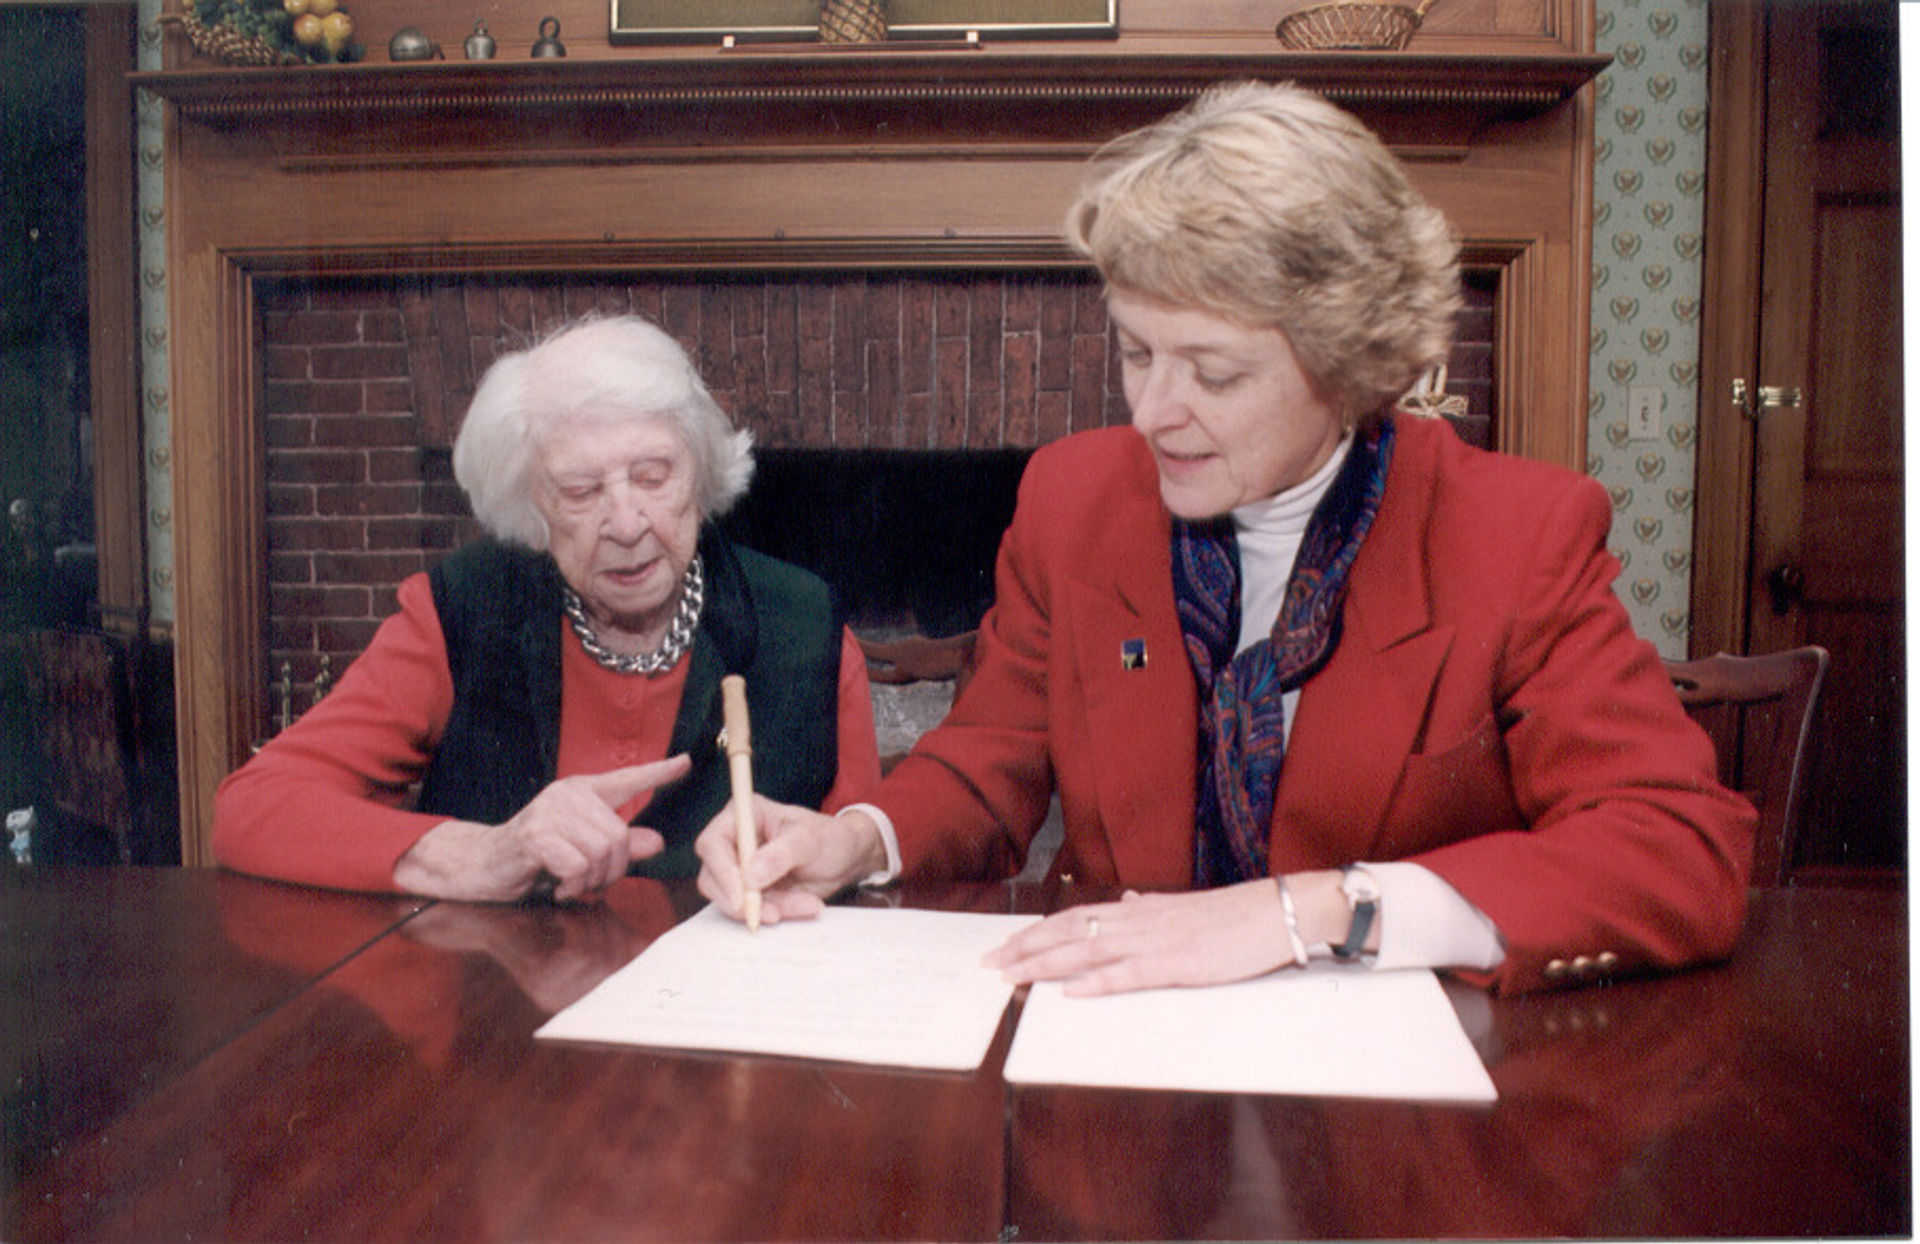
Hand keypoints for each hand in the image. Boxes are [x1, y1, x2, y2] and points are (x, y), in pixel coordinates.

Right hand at [393, 755, 691, 901]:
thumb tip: (656, 841)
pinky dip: (572, 885)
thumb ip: (619, 845)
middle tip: (590, 882)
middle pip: (618, 837)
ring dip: (591, 880)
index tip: (686, 762)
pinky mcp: (536, 835)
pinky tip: (557, 885)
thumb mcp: (583, 851)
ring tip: (571, 882)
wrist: (483, 865)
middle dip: (611, 870)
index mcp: (582, 792)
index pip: (627, 779)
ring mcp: (550, 812)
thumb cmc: (536, 858)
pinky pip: (577, 866)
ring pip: (600, 853)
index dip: (658, 773)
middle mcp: (568, 795)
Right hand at [694, 796, 887, 925]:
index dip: (721, 871)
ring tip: (805, 903)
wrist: (846, 858)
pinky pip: (754, 910)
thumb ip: (782, 854)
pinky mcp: (752, 892)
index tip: (741, 896)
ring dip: (766, 909)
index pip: (712, 844)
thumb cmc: (829, 837)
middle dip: (740, 901)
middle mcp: (735, 842)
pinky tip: (806, 904)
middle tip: (771, 913)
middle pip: (712, 878)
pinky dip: (779, 912)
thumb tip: (751, 875)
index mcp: (743, 816)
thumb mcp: (810, 839)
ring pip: (732, 900)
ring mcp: (741, 869)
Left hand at [983, 882, 1301, 995]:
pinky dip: (1099, 982)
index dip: (1037, 932)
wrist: (1278, 910)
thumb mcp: (1184, 908)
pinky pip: (1132, 974)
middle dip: (1027, 949)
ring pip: (1090, 952)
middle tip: (990, 965)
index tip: (1005, 946)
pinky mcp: (1181, 964)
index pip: (1074, 918)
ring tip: (1014, 977)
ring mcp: (1158, 941)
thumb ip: (1150, 908)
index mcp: (1140, 910)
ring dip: (1048, 964)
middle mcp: (1140, 921)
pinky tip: (1073, 992)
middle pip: (1070, 932)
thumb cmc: (1234, 914)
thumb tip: (1125, 903)